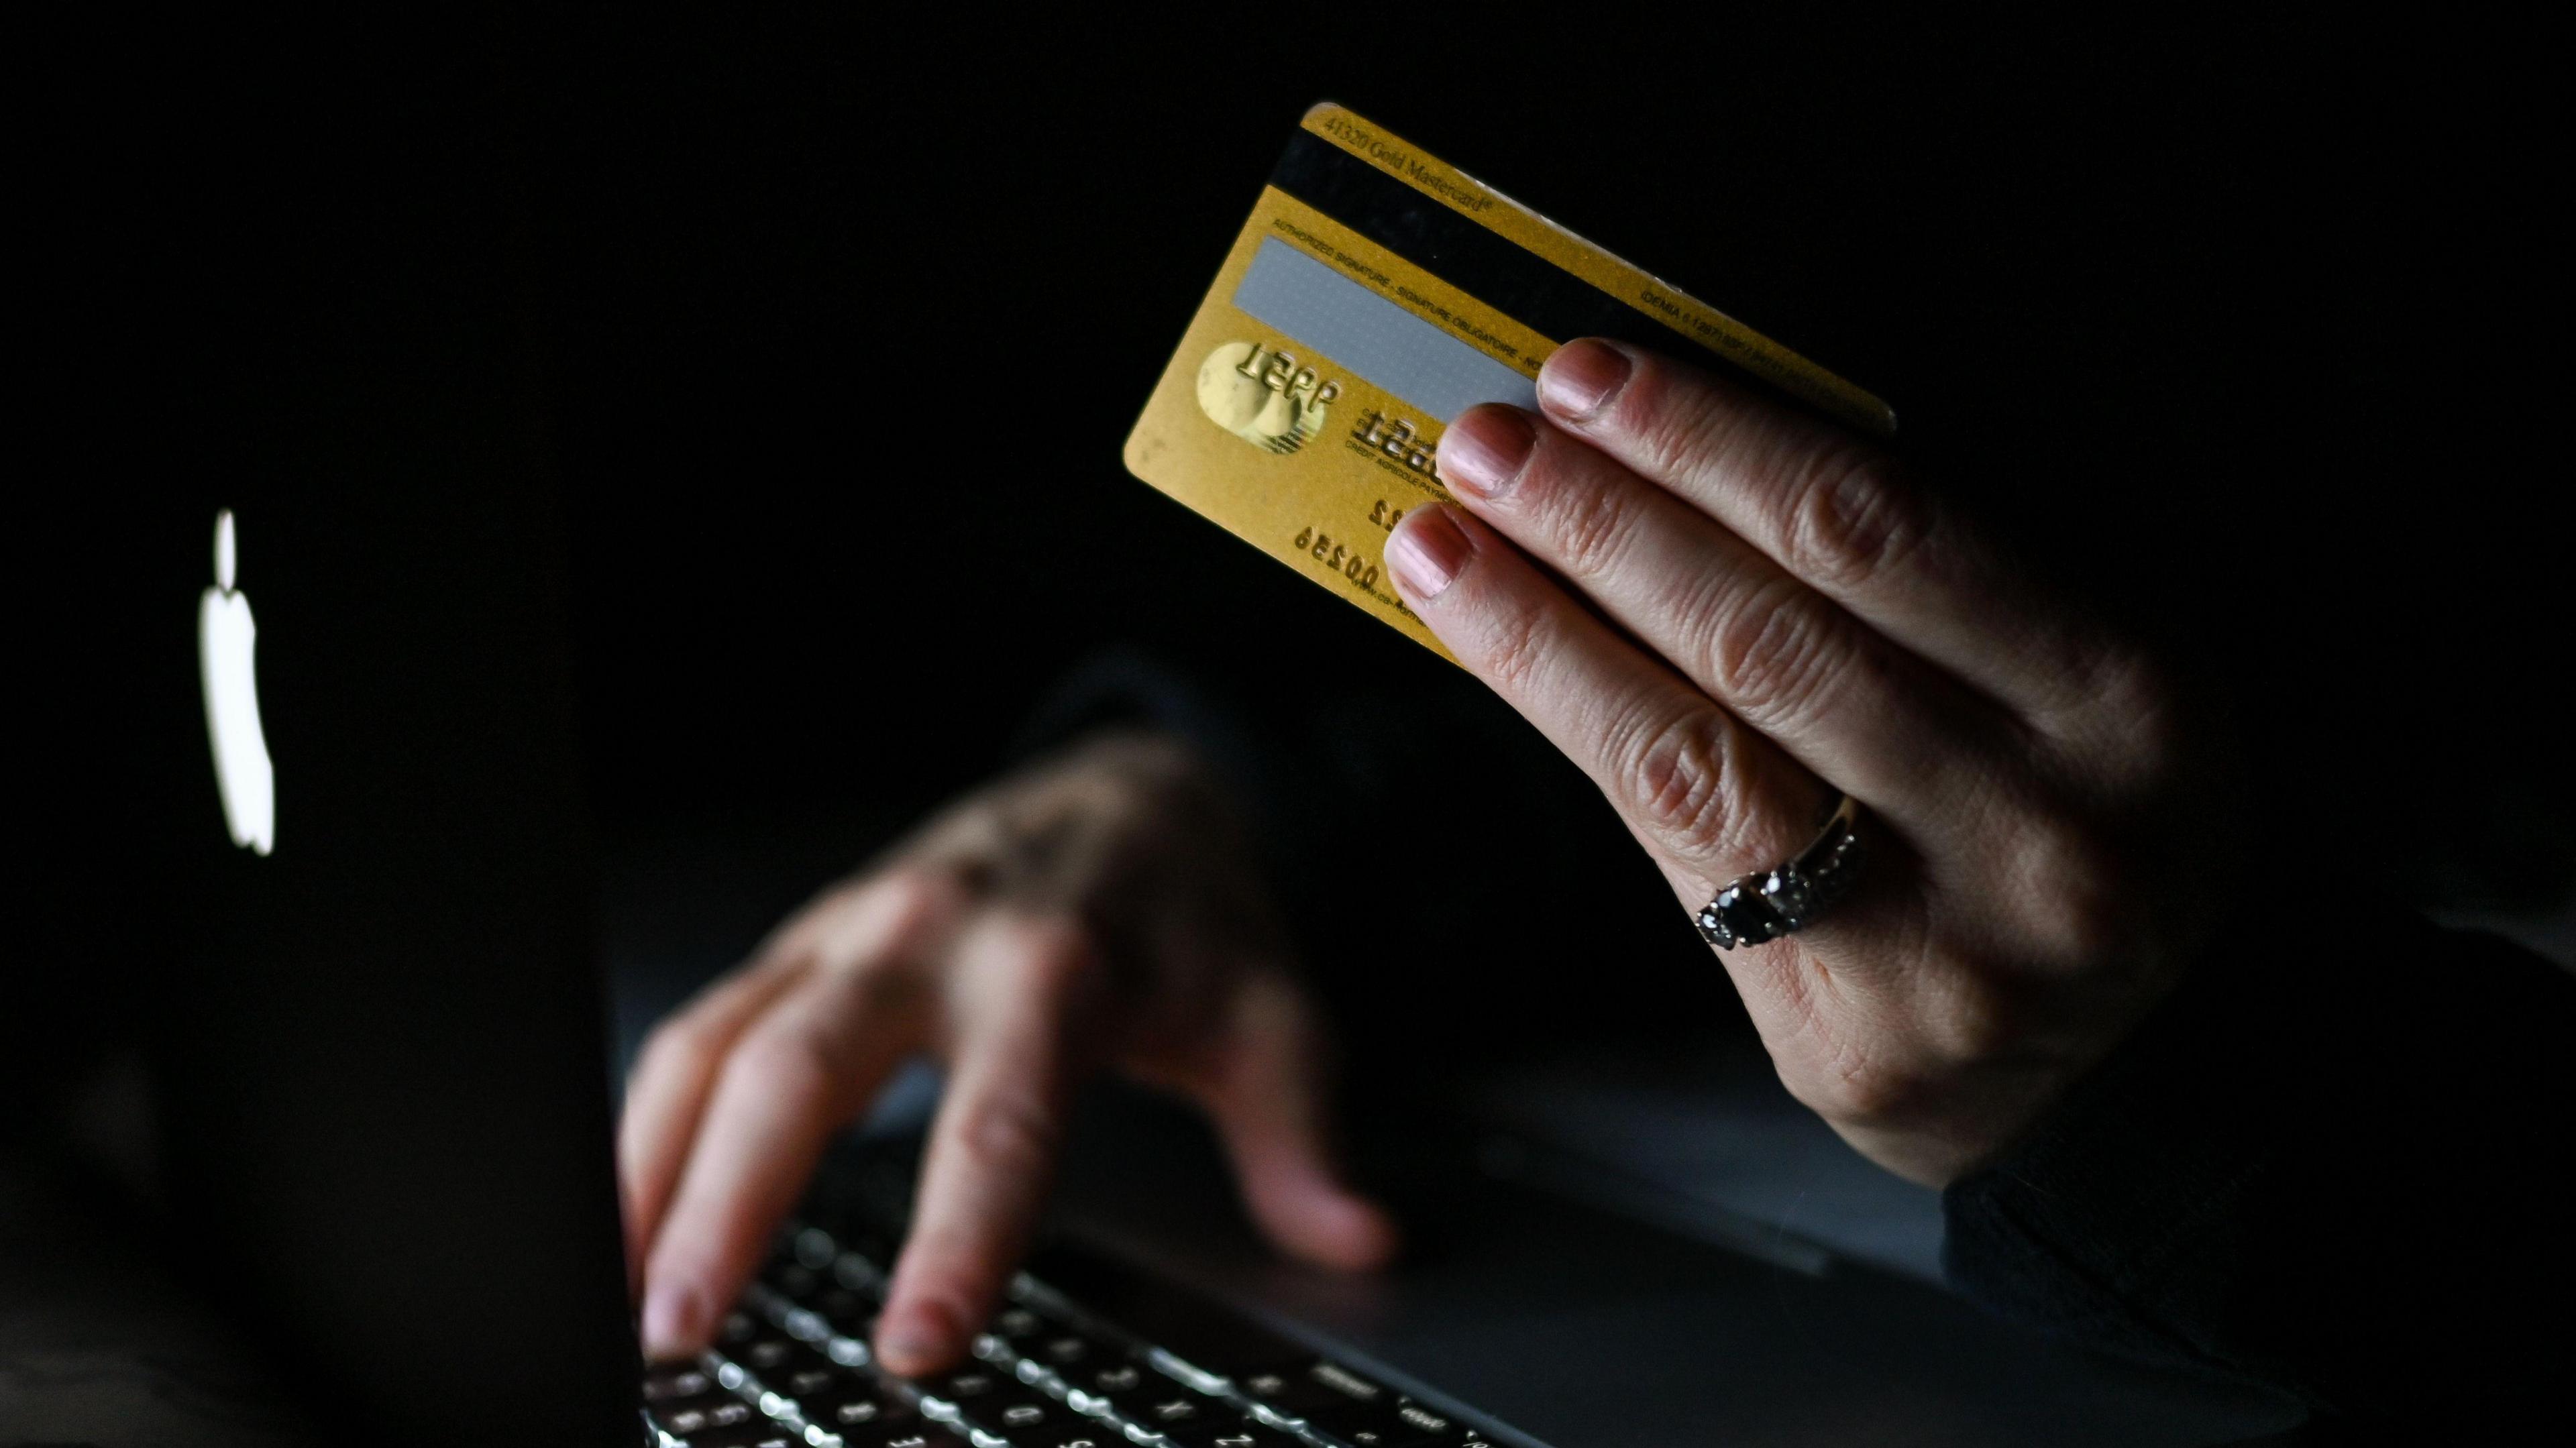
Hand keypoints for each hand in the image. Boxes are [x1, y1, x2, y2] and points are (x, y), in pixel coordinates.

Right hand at [618, 729, 1393, 1371]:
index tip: (918, 1345)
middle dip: (733, 1201)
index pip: (998, 1122)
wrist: (1133, 784)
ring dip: (655, 1166)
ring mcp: (851, 930)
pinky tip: (625, 1207)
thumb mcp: (1271, 1016)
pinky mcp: (804, 939)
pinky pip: (701, 1021)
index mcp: (1055, 966)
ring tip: (618, 1293)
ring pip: (720, 1039)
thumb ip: (1298, 1138)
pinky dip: (646, 1117)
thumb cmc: (1190, 913)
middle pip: (804, 1067)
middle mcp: (931, 936)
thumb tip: (1357, 1240)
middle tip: (687, 1330)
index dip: (958, 1240)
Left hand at [1387, 340, 2232, 1184]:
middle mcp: (2043, 825)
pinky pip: (1679, 856)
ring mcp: (1945, 947)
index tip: (1595, 374)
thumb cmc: (2086, 806)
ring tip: (1440, 540)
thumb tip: (1701, 435)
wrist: (2142, 1057)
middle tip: (1487, 441)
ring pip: (1694, 756)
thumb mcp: (2079, 661)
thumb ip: (1933, 560)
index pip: (1877, 528)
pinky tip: (1495, 654)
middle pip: (1767, 637)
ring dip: (1543, 630)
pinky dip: (1574, 734)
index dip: (1713, 440)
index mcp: (2124, 692)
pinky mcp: (1848, 1034)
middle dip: (1604, 520)